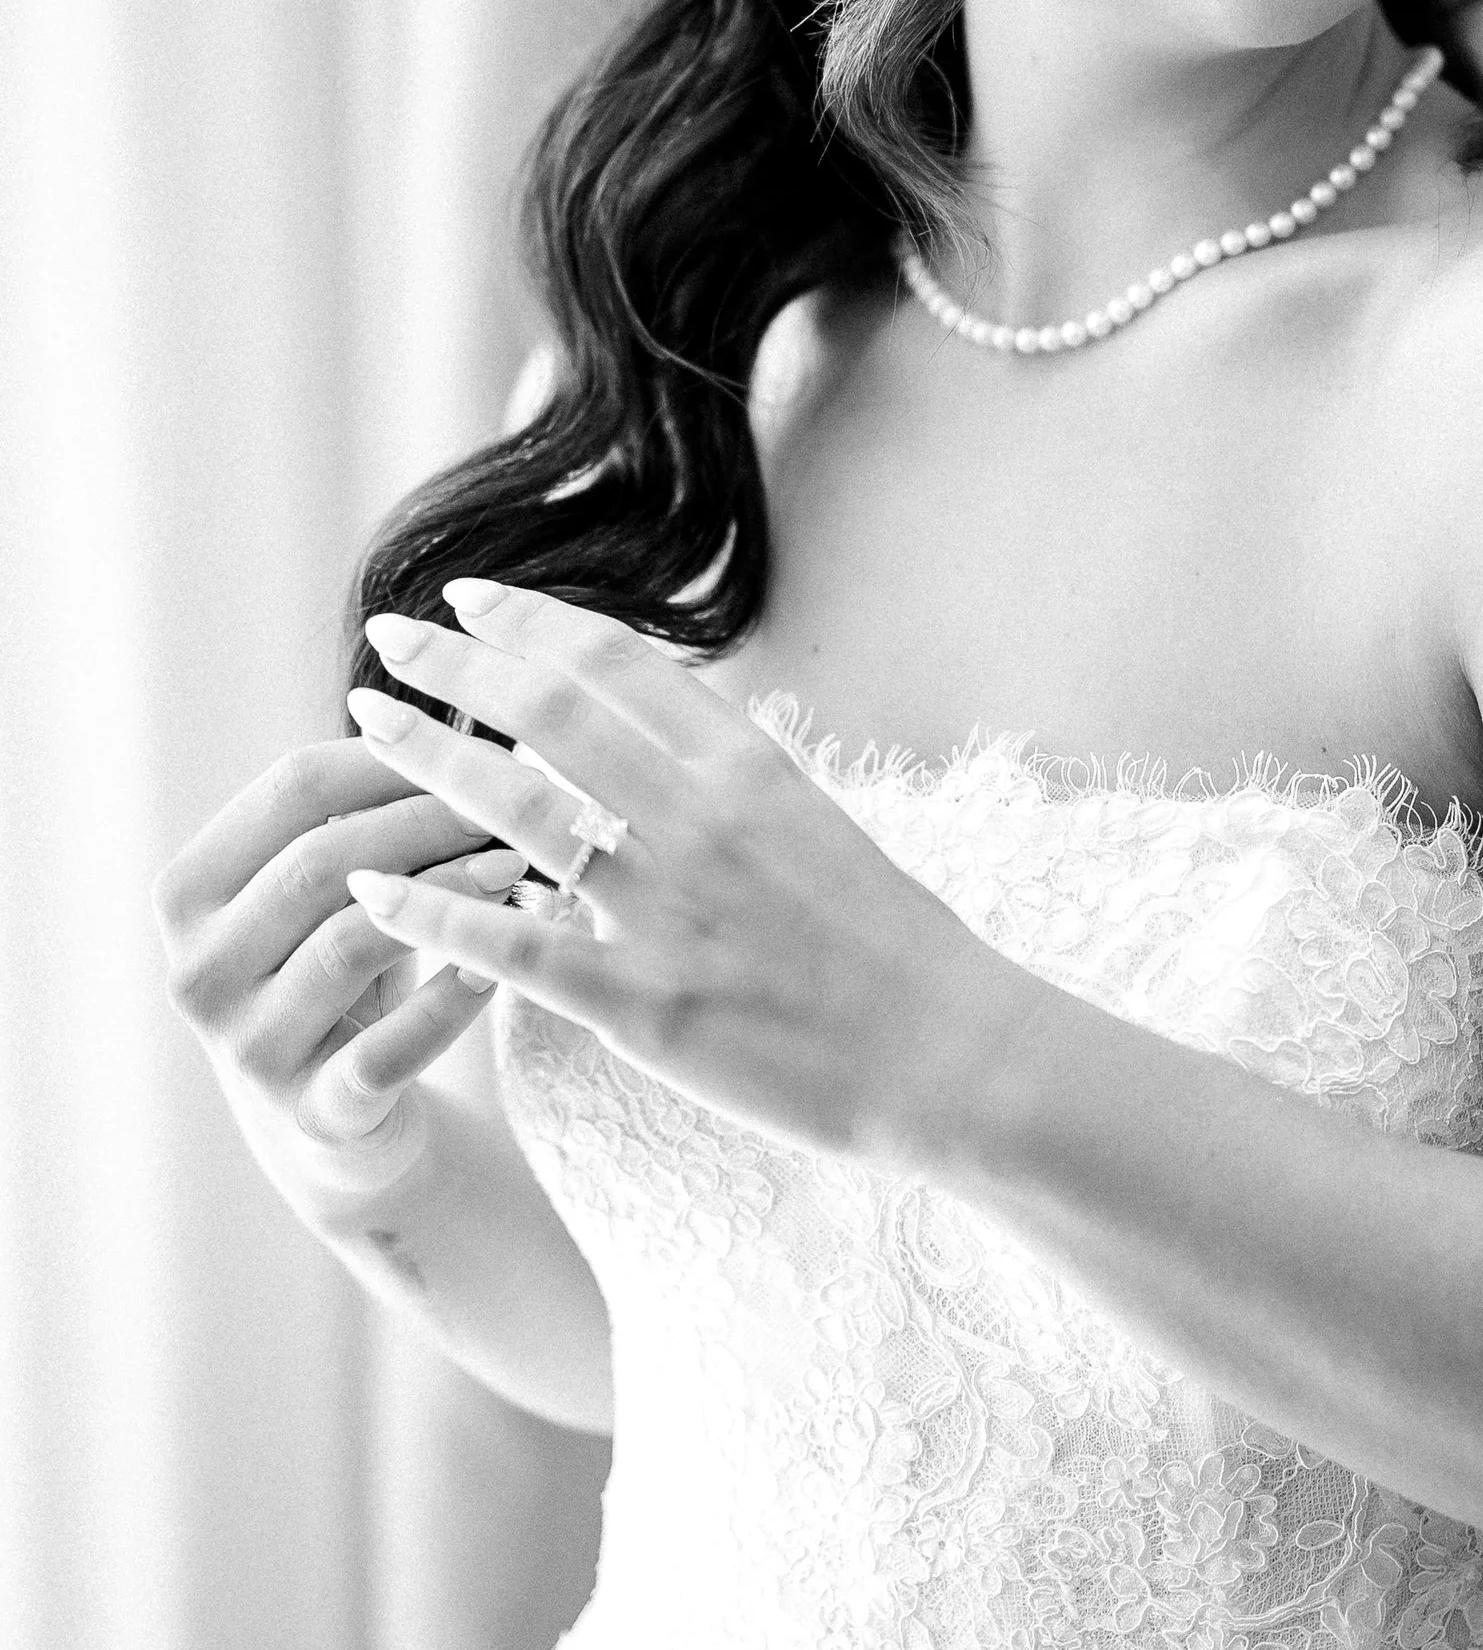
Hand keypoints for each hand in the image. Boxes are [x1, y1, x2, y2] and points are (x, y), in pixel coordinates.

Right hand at [156, 739, 530, 1194]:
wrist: (338, 1121)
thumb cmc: (342, 967)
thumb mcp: (326, 887)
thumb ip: (362, 809)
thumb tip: (464, 717)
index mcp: (189, 890)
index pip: (291, 786)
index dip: (392, 753)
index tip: (476, 736)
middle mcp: (196, 967)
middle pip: (320, 860)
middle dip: (428, 820)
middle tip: (515, 800)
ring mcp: (246, 1046)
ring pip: (352, 942)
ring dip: (449, 898)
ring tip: (521, 868)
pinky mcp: (312, 1111)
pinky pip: (392, 1045)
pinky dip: (453, 998)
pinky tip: (505, 963)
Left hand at [336, 580, 1012, 1167]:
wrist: (950, 1050)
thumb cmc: (891, 942)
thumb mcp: (814, 820)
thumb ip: (727, 774)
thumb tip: (645, 726)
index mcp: (746, 764)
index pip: (613, 662)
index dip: (527, 621)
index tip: (467, 599)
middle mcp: (698, 818)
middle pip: (547, 711)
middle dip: (453, 665)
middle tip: (387, 636)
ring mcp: (665, 909)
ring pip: (513, 808)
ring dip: (426, 755)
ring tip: (365, 721)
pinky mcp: (640, 1003)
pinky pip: (509, 945)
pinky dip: (428, 912)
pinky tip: (369, 890)